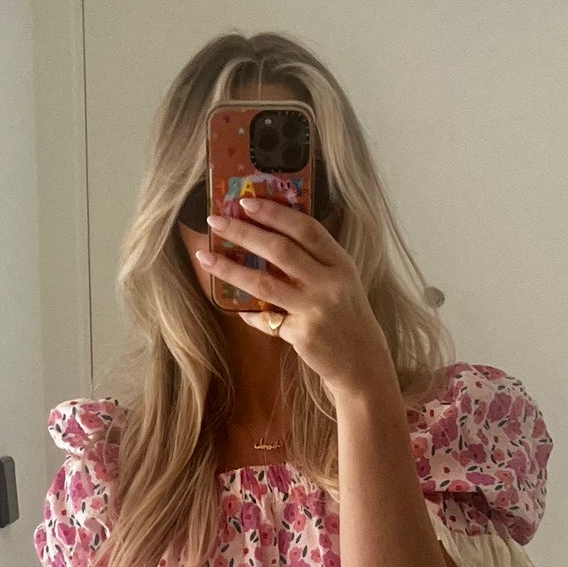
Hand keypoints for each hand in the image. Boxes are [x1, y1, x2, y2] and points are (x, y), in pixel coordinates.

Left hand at [196, 199, 394, 403]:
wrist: (362, 363)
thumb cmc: (346, 316)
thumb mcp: (341, 281)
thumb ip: (314, 261)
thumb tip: (268, 236)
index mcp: (339, 263)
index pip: (305, 228)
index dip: (275, 213)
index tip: (246, 202)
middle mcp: (329, 282)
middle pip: (279, 250)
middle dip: (243, 232)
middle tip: (215, 221)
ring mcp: (315, 309)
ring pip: (264, 283)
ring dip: (230, 269)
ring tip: (205, 258)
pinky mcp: (302, 334)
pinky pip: (267, 320)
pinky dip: (251, 315)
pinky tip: (239, 311)